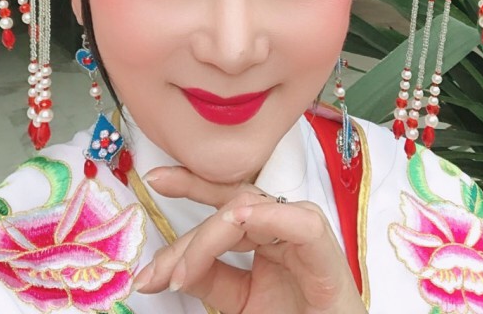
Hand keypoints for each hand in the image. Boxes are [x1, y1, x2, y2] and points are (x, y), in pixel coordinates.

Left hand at [133, 167, 366, 313]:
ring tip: (183, 272)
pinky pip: (301, 223)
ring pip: (250, 210)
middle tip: (156, 273)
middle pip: (229, 205)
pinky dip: (270, 216)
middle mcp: (283, 225)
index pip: (225, 200)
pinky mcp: (327, 253)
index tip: (154, 180)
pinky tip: (240, 221)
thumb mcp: (241, 302)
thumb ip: (211, 279)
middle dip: (187, 236)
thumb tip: (169, 267)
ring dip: (210, 237)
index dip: (191, 185)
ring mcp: (305, 233)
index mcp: (266, 234)